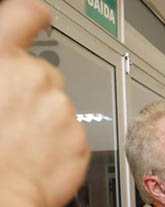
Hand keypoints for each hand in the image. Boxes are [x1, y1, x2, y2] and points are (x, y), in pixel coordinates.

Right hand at [0, 0, 88, 206]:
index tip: (38, 18)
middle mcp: (37, 79)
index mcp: (1, 60)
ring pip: (58, 109)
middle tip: (9, 119)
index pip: (24, 15)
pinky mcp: (81, 142)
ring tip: (19, 145)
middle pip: (43, 74)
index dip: (32, 15)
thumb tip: (6, 73)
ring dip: (44, 122)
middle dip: (31, 92)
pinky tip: (35, 160)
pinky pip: (71, 138)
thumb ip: (0, 73)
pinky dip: (57, 147)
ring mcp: (63, 111)